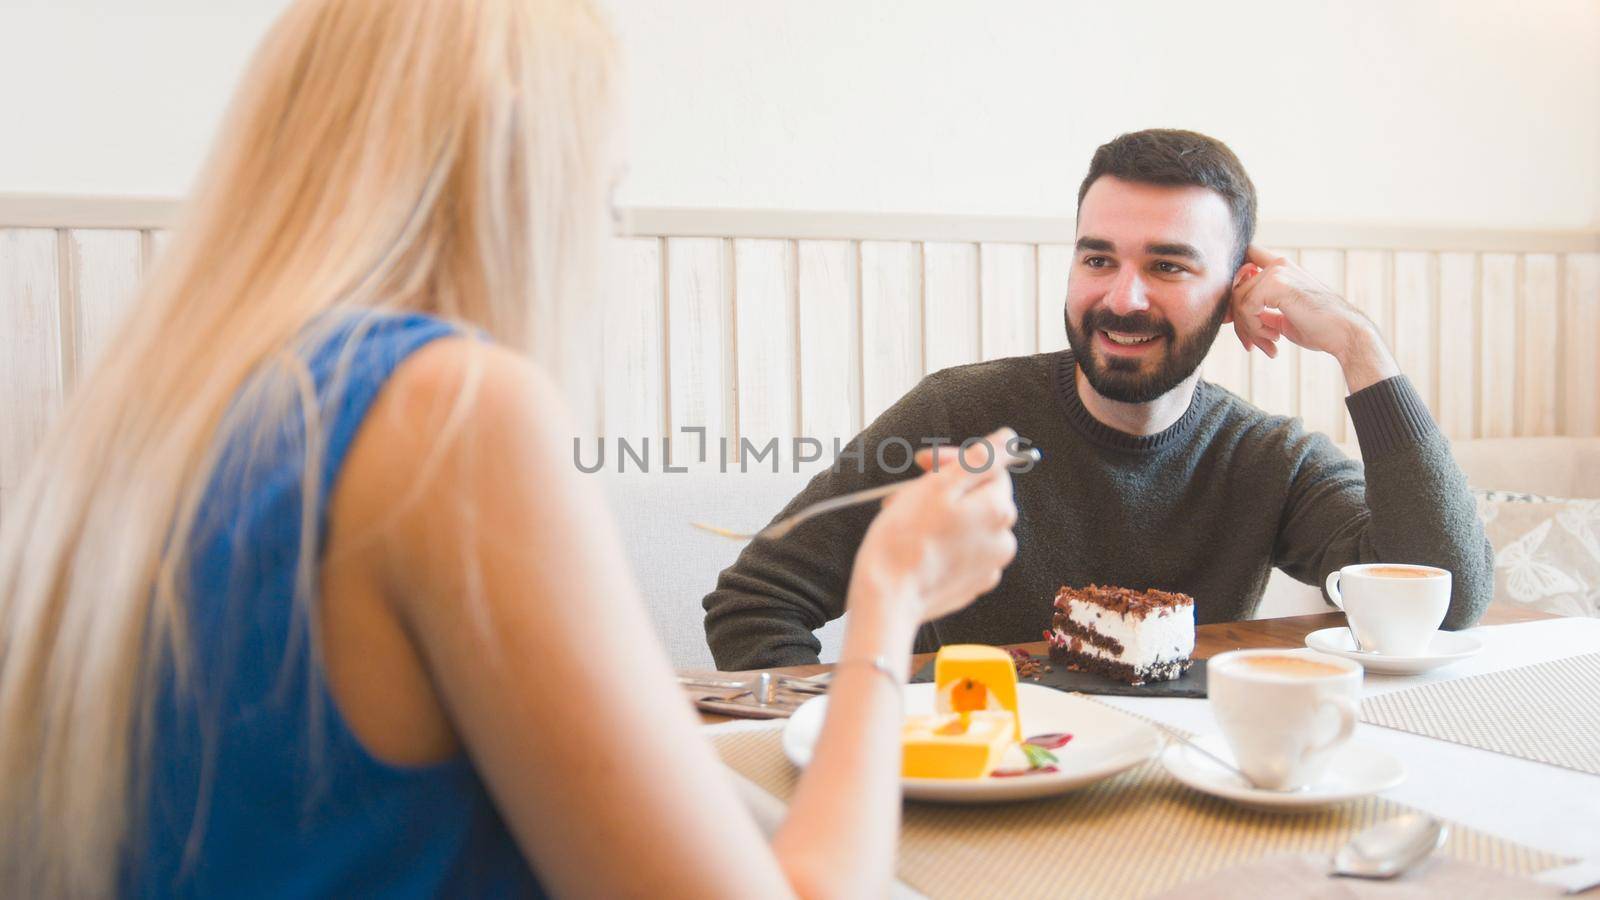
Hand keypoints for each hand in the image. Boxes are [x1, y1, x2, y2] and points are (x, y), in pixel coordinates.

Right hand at [850, 428, 1019, 623]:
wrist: (888, 600)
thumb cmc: (906, 540)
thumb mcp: (939, 486)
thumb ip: (981, 459)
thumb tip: (1010, 438)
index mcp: (998, 510)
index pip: (991, 468)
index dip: (956, 459)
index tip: (922, 463)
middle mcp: (1003, 539)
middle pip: (979, 497)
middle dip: (943, 489)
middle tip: (905, 494)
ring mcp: (989, 566)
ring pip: (968, 525)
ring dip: (940, 516)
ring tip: (905, 521)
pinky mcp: (972, 585)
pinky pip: (962, 552)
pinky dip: (942, 543)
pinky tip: (916, 546)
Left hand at [1229, 245, 1398, 391]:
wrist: (1344, 333)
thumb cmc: (1317, 327)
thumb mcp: (1281, 315)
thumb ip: (1259, 309)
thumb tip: (1231, 315)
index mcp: (1281, 268)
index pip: (1244, 261)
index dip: (1233, 287)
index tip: (1238, 317)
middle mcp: (1278, 264)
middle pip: (1236, 290)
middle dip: (1241, 323)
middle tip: (1254, 343)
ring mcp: (1277, 272)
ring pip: (1239, 301)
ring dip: (1249, 329)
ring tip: (1269, 343)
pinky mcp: (1276, 284)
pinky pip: (1246, 307)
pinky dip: (1254, 328)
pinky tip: (1274, 338)